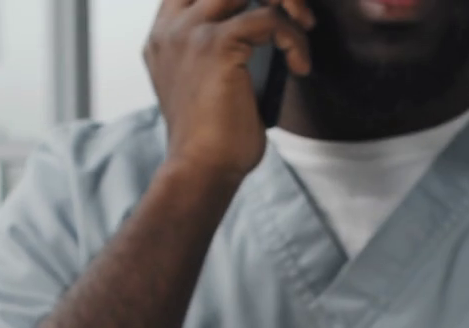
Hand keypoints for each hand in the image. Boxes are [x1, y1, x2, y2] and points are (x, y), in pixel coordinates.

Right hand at [145, 0, 313, 185]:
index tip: (272, 8)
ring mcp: (192, 32)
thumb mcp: (208, 81)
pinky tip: (300, 66)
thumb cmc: (212, 138)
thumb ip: (221, 48)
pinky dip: (294, 38)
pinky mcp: (216, 46)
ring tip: (303, 29)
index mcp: (165, 33)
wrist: (200, 170)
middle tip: (297, 15)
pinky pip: (269, 18)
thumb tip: (268, 27)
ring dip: (287, 1)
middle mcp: (173, 25)